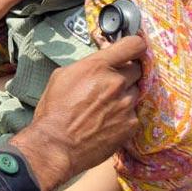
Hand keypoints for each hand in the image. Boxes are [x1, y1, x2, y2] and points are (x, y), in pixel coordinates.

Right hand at [9, 36, 144, 190]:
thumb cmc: (54, 111)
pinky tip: (106, 123)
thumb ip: (86, 66)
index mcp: (98, 66)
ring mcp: (126, 104)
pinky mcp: (131, 124)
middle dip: (126, 74)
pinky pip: (133, 113)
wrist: (56, 145)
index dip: (135, 46)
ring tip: (104, 108)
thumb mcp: (61, 77)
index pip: (133, 45)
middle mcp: (116, 82)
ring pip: (135, 92)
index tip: (133, 50)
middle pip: (137, 69)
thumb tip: (99, 63)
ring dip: (124, 96)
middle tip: (110, 85)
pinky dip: (123, 116)